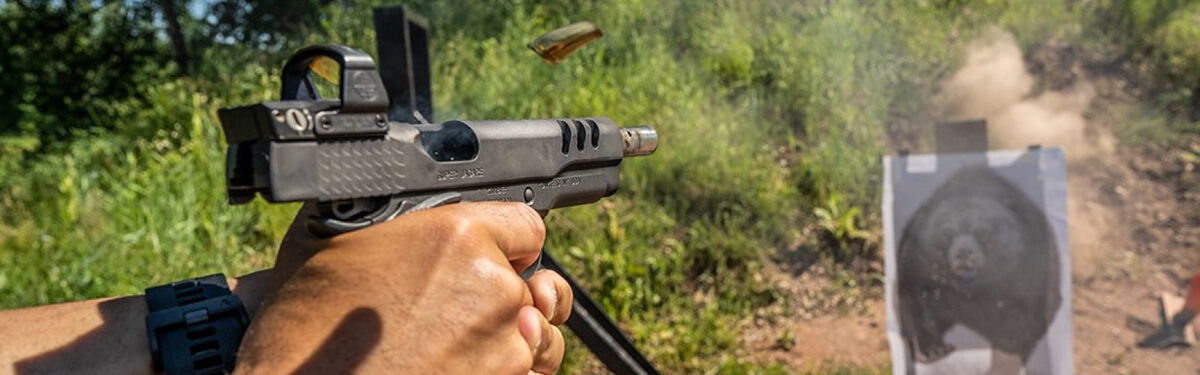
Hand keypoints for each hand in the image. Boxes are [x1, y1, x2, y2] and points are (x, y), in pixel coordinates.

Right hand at [236, 202, 572, 373]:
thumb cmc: (304, 334)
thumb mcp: (330, 242)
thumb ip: (392, 220)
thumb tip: (400, 208)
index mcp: (459, 236)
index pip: (526, 226)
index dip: (507, 244)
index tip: (495, 257)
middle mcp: (493, 288)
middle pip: (529, 285)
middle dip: (502, 296)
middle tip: (459, 313)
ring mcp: (504, 347)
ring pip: (538, 337)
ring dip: (512, 341)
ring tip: (461, 348)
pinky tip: (461, 370)